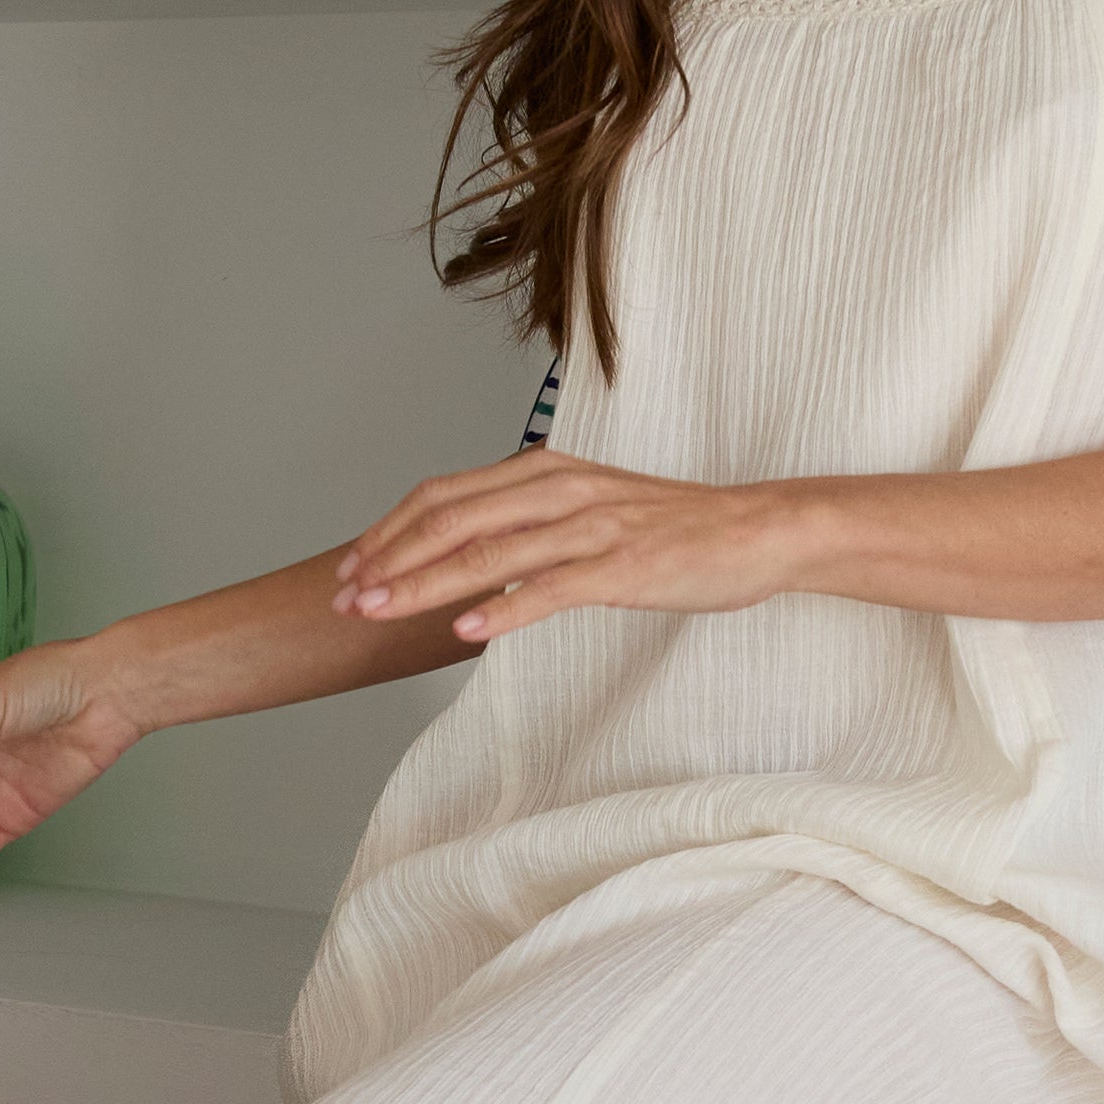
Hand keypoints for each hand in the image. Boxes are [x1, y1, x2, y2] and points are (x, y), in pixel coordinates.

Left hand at [332, 456, 796, 643]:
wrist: (757, 530)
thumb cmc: (673, 530)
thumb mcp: (589, 511)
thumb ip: (530, 524)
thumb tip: (472, 555)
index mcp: (544, 473)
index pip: (444, 496)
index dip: (390, 531)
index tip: (352, 568)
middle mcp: (559, 491)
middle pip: (452, 520)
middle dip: (390, 560)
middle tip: (346, 598)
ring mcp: (590, 528)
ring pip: (489, 554)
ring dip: (425, 584)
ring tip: (380, 612)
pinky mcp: (622, 568)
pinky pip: (550, 589)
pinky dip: (502, 609)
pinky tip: (463, 630)